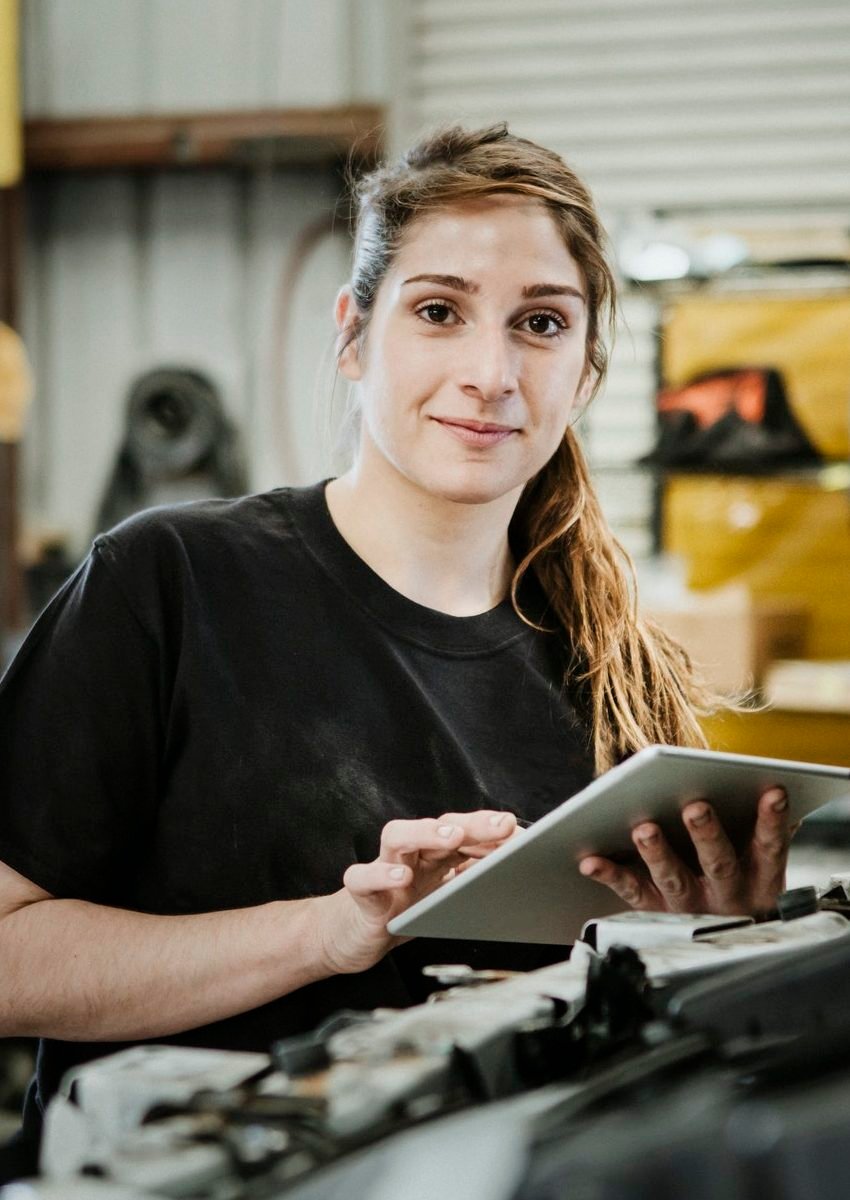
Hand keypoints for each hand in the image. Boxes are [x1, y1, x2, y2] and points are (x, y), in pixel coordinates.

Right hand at [316, 810, 516, 974]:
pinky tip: (401, 879)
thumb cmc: (405, 908)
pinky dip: (381, 875)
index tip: (524, 833)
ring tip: (452, 838)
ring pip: (399, 835)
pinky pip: (363, 876)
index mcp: (436, 854)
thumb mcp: (445, 896)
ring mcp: (383, 866)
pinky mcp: (360, 892)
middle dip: (473, 823)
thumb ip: (473, 880)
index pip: (466, 832)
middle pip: (440, 826)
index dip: (494, 831)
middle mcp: (412, 853)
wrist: (354, 933)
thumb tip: (517, 870)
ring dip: (427, 832)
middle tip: (503, 825)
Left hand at [578, 786, 795, 916]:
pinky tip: (591, 861)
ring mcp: (690, 905)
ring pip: (674, 880)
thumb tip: (771, 789)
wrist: (728, 945)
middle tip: (696, 808)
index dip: (773, 822)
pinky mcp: (656, 911)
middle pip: (718, 863)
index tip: (773, 793)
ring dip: (658, 853)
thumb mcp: (760, 864)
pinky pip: (632, 893)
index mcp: (759, 879)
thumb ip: (763, 830)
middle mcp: (727, 895)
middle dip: (707, 835)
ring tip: (645, 830)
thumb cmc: (740, 882)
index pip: (769, 846)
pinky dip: (610, 875)